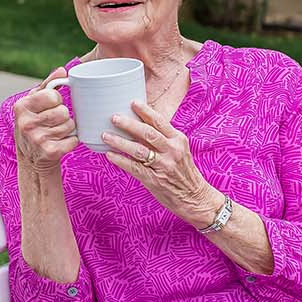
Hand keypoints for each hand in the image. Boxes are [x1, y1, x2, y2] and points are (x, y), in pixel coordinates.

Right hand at [14, 68, 78, 173]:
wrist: (31, 157)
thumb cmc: (34, 124)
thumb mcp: (35, 103)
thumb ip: (48, 85)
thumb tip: (62, 70)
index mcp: (22, 107)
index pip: (54, 96)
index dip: (56, 100)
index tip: (50, 107)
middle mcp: (26, 123)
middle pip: (63, 111)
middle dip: (63, 116)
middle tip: (53, 122)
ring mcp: (37, 139)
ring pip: (70, 125)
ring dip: (67, 129)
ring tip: (56, 132)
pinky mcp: (49, 152)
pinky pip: (73, 140)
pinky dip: (71, 141)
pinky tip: (60, 143)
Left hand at [103, 102, 222, 228]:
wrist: (195, 198)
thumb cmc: (184, 173)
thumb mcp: (179, 151)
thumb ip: (164, 139)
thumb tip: (139, 126)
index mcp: (178, 140)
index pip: (160, 121)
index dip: (145, 111)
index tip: (132, 102)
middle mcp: (172, 151)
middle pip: (147, 133)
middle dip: (129, 124)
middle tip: (114, 117)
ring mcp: (163, 166)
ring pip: (138, 150)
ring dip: (120, 142)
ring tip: (106, 135)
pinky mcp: (154, 180)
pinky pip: (134, 168)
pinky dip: (121, 160)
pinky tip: (110, 155)